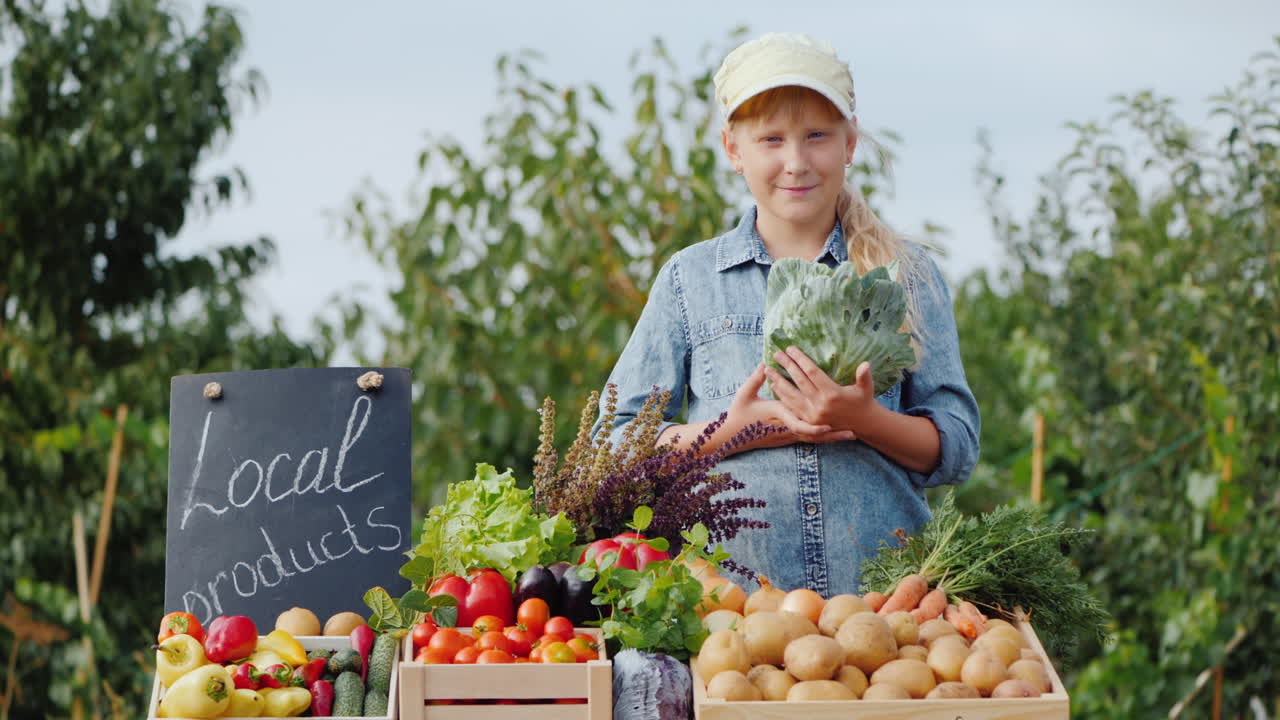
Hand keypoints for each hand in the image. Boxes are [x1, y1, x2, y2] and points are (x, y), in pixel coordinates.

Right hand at [729, 363, 856, 448]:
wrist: (732, 436)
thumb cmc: (738, 414)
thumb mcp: (744, 394)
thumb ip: (755, 379)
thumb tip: (763, 365)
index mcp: (779, 418)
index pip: (799, 426)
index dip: (815, 428)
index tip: (830, 426)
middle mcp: (787, 429)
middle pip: (814, 436)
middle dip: (834, 435)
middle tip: (853, 433)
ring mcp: (788, 435)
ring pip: (814, 439)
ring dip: (833, 438)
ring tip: (852, 435)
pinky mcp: (788, 438)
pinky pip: (809, 439)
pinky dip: (824, 437)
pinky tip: (836, 433)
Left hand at [765, 346, 876, 432]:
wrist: (861, 425)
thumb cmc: (863, 401)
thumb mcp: (866, 388)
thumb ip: (864, 376)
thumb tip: (866, 364)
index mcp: (833, 394)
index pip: (812, 373)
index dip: (800, 360)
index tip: (791, 349)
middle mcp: (821, 405)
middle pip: (799, 381)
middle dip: (787, 366)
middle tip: (777, 354)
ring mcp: (813, 415)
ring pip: (791, 395)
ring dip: (778, 381)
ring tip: (768, 369)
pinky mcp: (808, 421)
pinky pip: (792, 406)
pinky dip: (782, 396)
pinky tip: (774, 386)